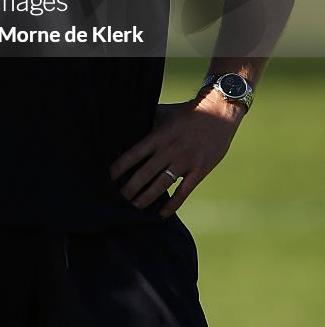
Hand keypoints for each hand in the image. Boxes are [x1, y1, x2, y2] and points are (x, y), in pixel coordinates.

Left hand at [109, 93, 245, 216]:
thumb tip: (127, 124)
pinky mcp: (199, 170)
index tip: (108, 178)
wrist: (218, 114)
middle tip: (118, 199)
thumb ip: (147, 121)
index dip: (120, 167)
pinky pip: (183, 191)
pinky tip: (162, 213)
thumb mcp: (164, 113)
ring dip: (146, 198)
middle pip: (144, 173)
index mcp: (159, 136)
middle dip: (129, 188)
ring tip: (134, 208)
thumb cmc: (186, 113)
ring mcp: (184, 161)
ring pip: (161, 185)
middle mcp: (169, 150)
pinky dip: (172, 204)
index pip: (134, 154)